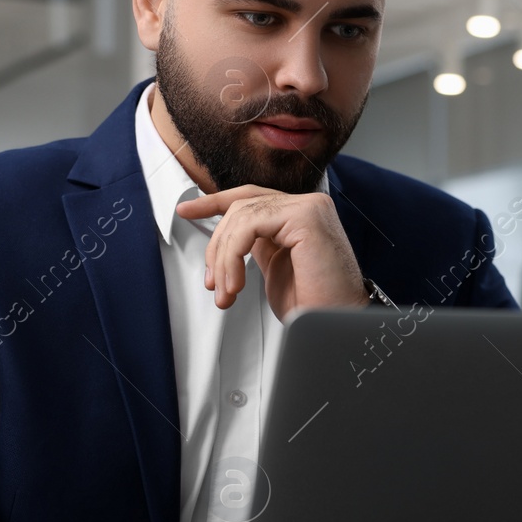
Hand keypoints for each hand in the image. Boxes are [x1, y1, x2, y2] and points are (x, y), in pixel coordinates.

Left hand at [176, 186, 366, 320]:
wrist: (334, 325)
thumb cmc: (314, 305)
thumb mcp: (275, 268)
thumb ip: (258, 244)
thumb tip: (227, 238)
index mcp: (300, 215)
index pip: (250, 196)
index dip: (214, 201)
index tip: (187, 210)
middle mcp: (308, 205)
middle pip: (240, 206)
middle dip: (217, 246)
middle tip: (214, 283)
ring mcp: (309, 207)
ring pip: (241, 215)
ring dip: (223, 258)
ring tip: (227, 291)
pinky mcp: (306, 216)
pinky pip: (250, 224)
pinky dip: (233, 255)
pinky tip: (236, 283)